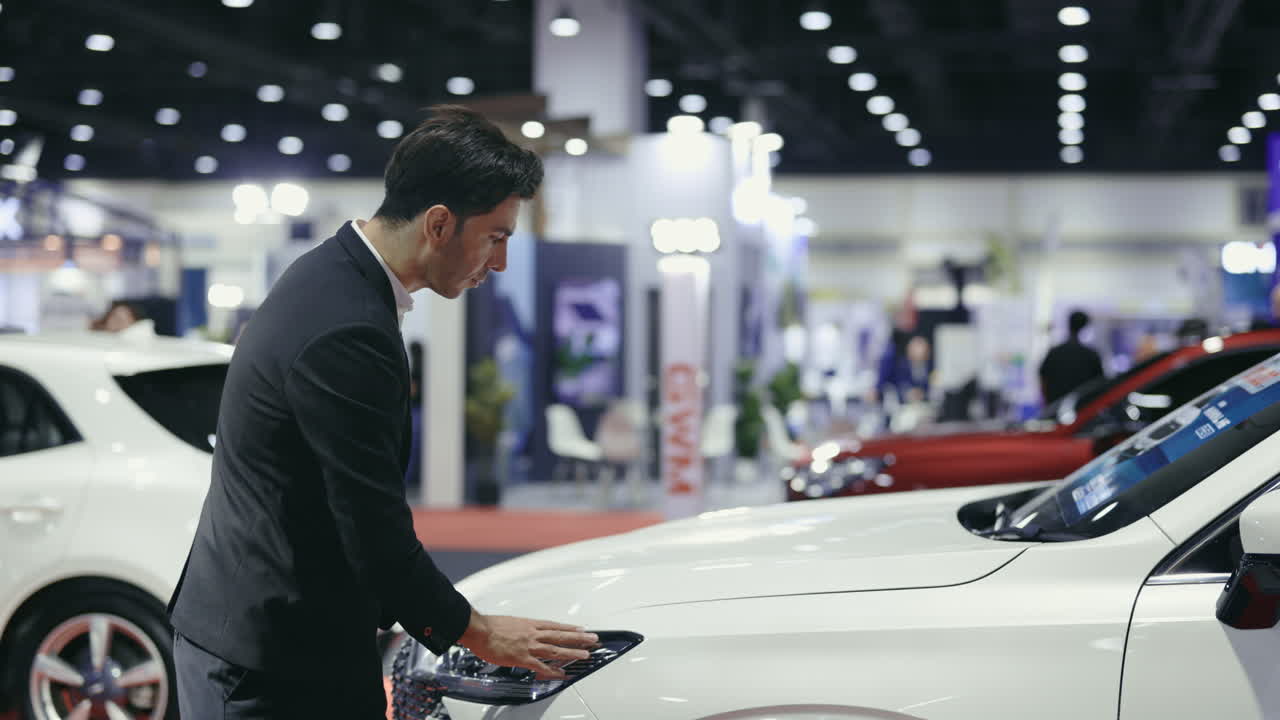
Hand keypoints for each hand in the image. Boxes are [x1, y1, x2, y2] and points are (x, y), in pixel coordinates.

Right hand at [457, 609, 598, 679]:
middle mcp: (533, 633)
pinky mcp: (522, 658)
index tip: (581, 629)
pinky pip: (541, 666)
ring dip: (572, 652)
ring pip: (556, 650)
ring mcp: (529, 646)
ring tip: (585, 654)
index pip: (555, 626)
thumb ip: (519, 629)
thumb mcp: (509, 622)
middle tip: (593, 639)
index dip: (569, 628)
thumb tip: (521, 632)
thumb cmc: (490, 626)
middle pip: (561, 635)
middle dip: (579, 638)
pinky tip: (561, 674)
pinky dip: (552, 671)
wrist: (479, 630)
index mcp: (530, 624)